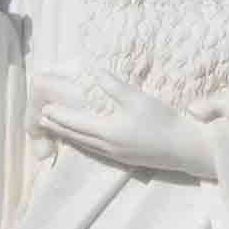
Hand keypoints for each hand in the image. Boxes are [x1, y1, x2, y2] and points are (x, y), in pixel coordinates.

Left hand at [33, 67, 215, 179]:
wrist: (186, 148)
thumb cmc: (162, 121)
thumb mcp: (137, 99)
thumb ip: (114, 85)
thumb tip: (94, 71)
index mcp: (108, 132)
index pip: (76, 123)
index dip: (59, 116)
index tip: (45, 110)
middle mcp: (108, 146)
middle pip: (77, 137)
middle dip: (59, 127)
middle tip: (43, 120)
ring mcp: (117, 155)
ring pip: (86, 144)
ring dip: (70, 135)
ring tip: (58, 128)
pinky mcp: (126, 158)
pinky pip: (96, 149)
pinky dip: (84, 141)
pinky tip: (87, 137)